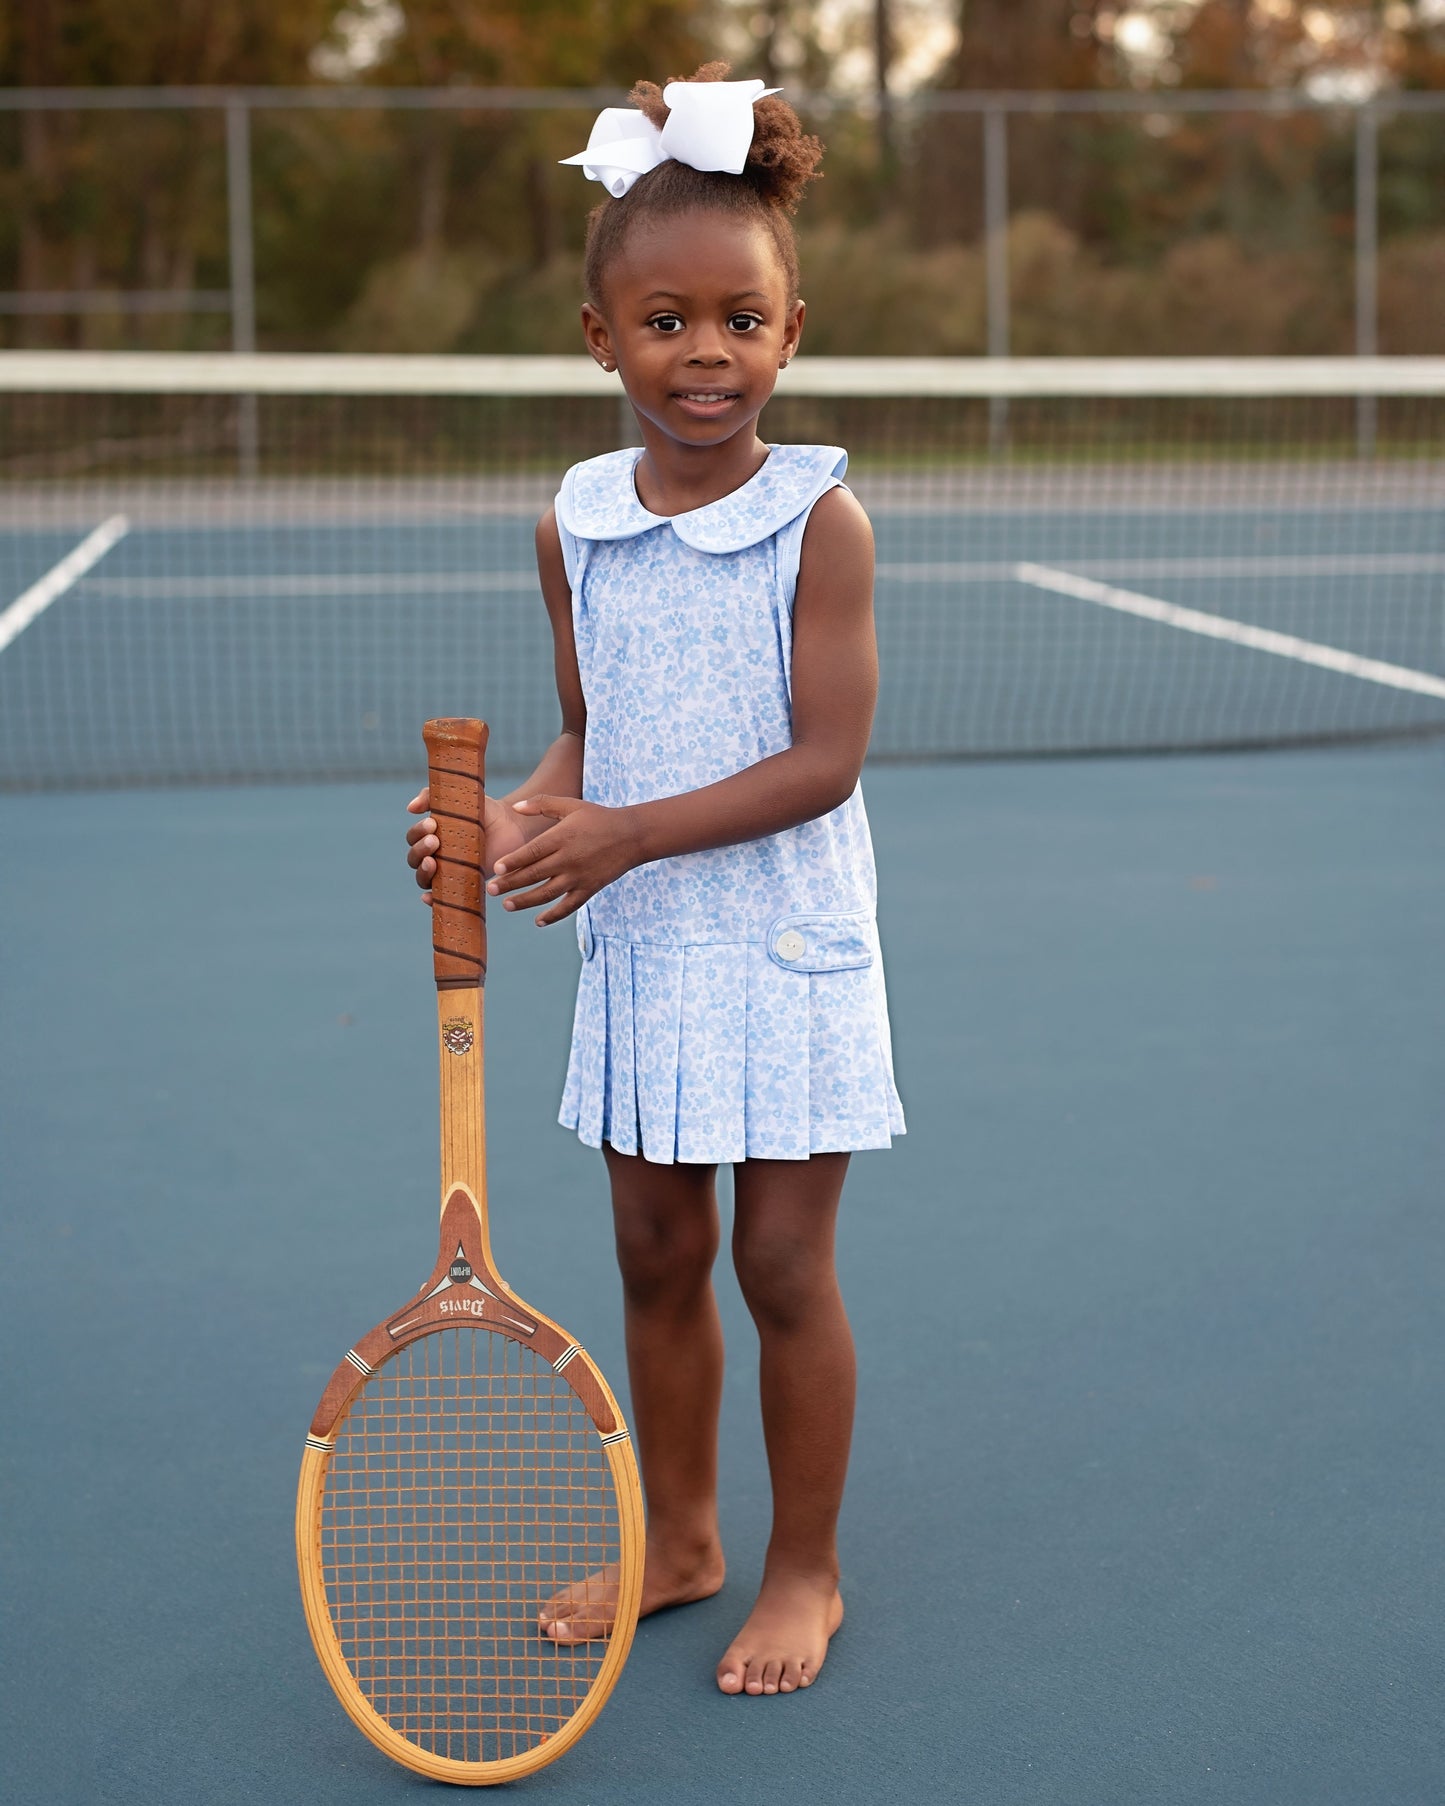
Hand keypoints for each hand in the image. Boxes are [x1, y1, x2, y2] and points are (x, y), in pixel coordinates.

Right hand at [404, 786, 531, 904]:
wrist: (512, 827)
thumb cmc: (484, 812)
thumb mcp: (459, 798)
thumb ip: (433, 797)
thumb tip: (410, 808)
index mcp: (431, 834)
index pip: (413, 837)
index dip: (418, 832)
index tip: (432, 824)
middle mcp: (436, 854)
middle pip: (414, 859)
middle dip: (420, 850)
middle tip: (435, 841)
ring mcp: (448, 871)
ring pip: (423, 878)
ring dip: (423, 872)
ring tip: (433, 862)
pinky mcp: (462, 884)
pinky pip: (442, 897)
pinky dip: (430, 899)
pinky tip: (428, 897)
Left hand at [487, 796, 639, 925]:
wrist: (632, 836)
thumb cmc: (598, 818)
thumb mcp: (571, 805)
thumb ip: (542, 804)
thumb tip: (515, 807)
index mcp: (562, 837)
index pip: (532, 851)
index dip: (513, 861)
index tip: (496, 868)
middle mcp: (569, 859)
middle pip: (534, 874)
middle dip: (510, 883)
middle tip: (490, 889)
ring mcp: (579, 877)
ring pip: (547, 893)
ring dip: (525, 901)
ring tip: (506, 905)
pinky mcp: (589, 889)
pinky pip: (569, 906)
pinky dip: (554, 916)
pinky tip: (538, 921)